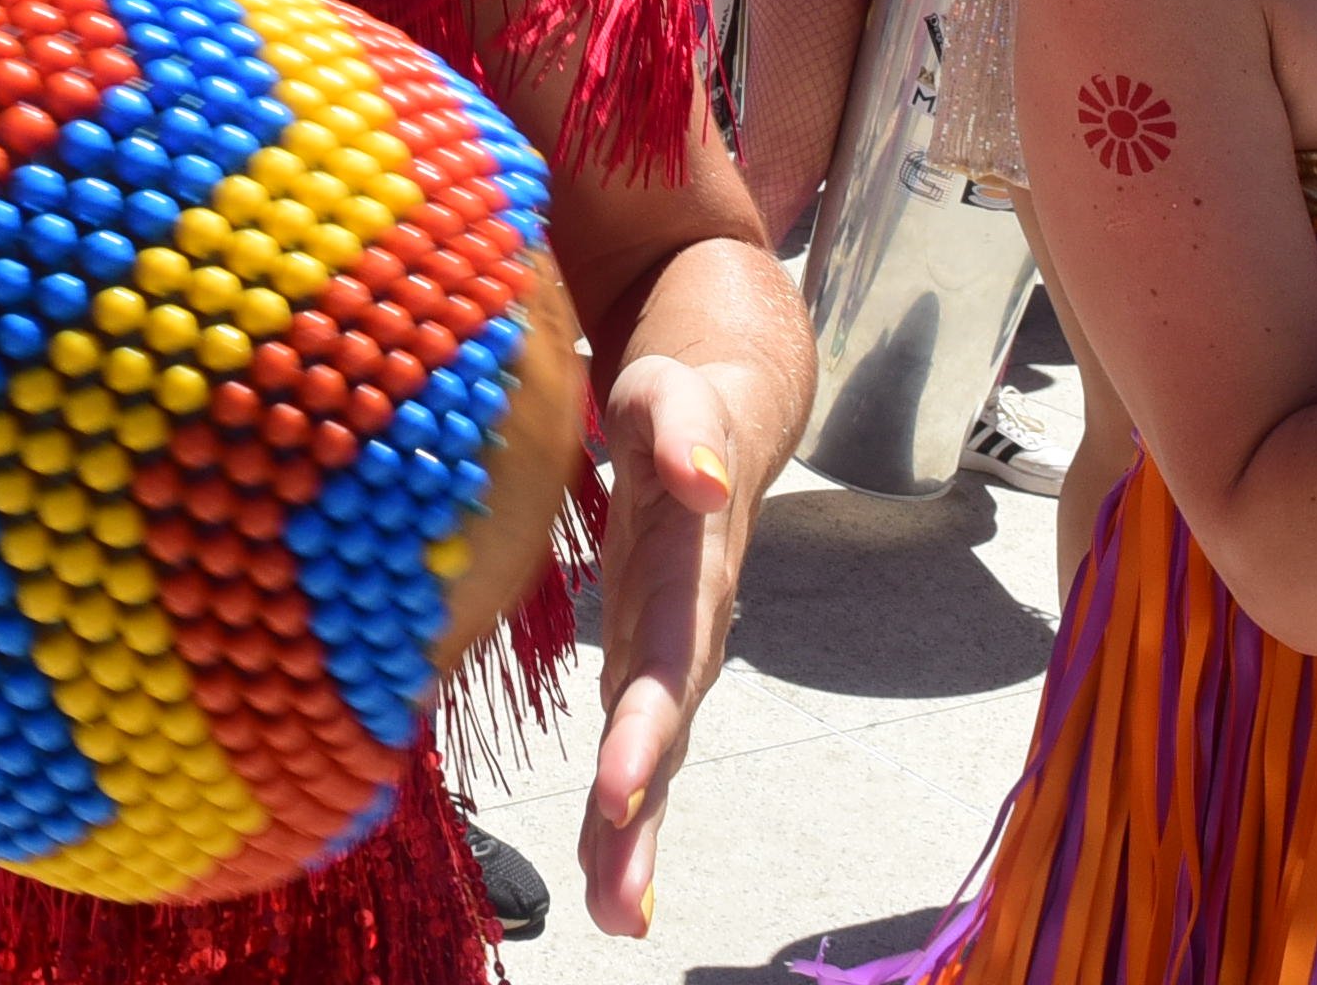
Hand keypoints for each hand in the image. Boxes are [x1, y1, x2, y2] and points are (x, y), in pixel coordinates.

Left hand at [580, 351, 749, 935]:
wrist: (711, 421)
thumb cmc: (678, 404)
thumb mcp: (673, 396)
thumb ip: (684, 432)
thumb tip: (701, 477)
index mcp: (693, 574)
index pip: (668, 658)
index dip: (647, 725)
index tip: (620, 790)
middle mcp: (689, 632)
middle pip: (667, 735)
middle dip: (642, 818)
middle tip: (617, 903)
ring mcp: (669, 658)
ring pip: (654, 762)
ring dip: (632, 842)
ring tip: (613, 919)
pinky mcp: (644, 670)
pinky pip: (631, 754)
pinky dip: (617, 821)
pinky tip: (605, 887)